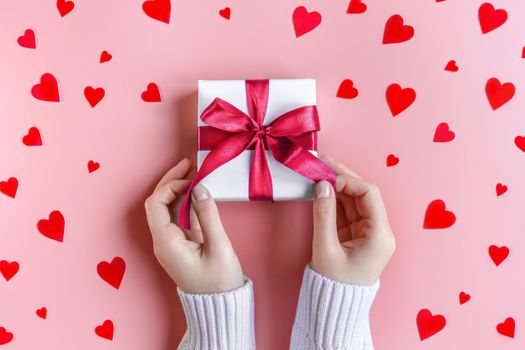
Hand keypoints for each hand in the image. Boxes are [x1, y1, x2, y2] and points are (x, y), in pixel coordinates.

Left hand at [144, 158, 243, 293]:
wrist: (219, 306)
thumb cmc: (219, 282)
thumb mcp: (218, 246)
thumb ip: (208, 214)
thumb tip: (200, 188)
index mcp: (166, 242)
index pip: (156, 203)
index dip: (170, 184)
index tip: (190, 176)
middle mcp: (162, 242)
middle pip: (157, 203)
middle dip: (171, 181)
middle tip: (188, 164)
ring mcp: (169, 244)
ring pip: (166, 209)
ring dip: (177, 190)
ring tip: (193, 174)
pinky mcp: (179, 246)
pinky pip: (176, 218)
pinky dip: (184, 203)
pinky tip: (196, 193)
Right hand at [311, 155, 395, 285]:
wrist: (334, 310)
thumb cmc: (334, 286)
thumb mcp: (326, 250)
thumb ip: (323, 215)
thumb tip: (322, 186)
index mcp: (380, 236)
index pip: (369, 194)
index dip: (348, 181)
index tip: (326, 175)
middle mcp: (378, 231)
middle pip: (362, 194)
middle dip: (342, 177)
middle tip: (321, 162)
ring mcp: (367, 232)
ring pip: (353, 199)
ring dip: (336, 185)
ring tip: (317, 170)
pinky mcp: (356, 235)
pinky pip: (346, 210)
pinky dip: (333, 198)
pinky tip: (321, 187)